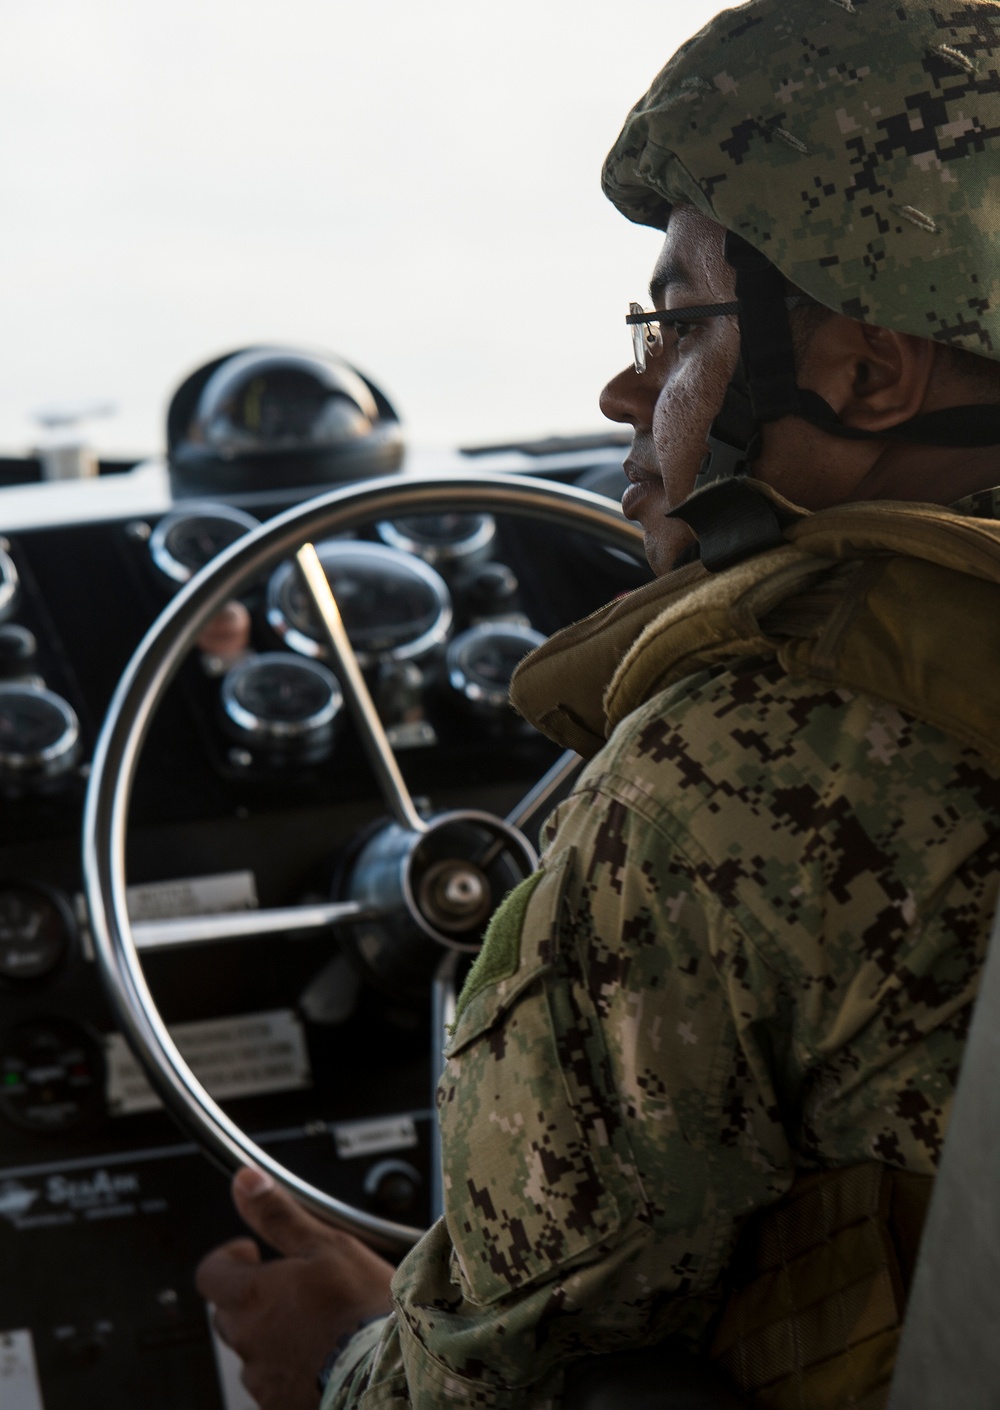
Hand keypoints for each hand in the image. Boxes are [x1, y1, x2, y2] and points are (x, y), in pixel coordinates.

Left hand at [196, 1168, 394, 1409]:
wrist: (390, 1375)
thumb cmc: (361, 1310)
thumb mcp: (326, 1246)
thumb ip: (279, 1215)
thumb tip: (245, 1181)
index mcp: (252, 1297)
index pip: (210, 1274)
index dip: (228, 1258)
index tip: (252, 1252)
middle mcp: (248, 1342)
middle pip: (230, 1314)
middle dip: (253, 1298)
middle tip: (294, 1288)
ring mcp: (264, 1382)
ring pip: (255, 1350)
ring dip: (274, 1336)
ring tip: (319, 1325)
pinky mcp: (281, 1407)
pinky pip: (275, 1383)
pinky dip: (292, 1368)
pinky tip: (325, 1358)